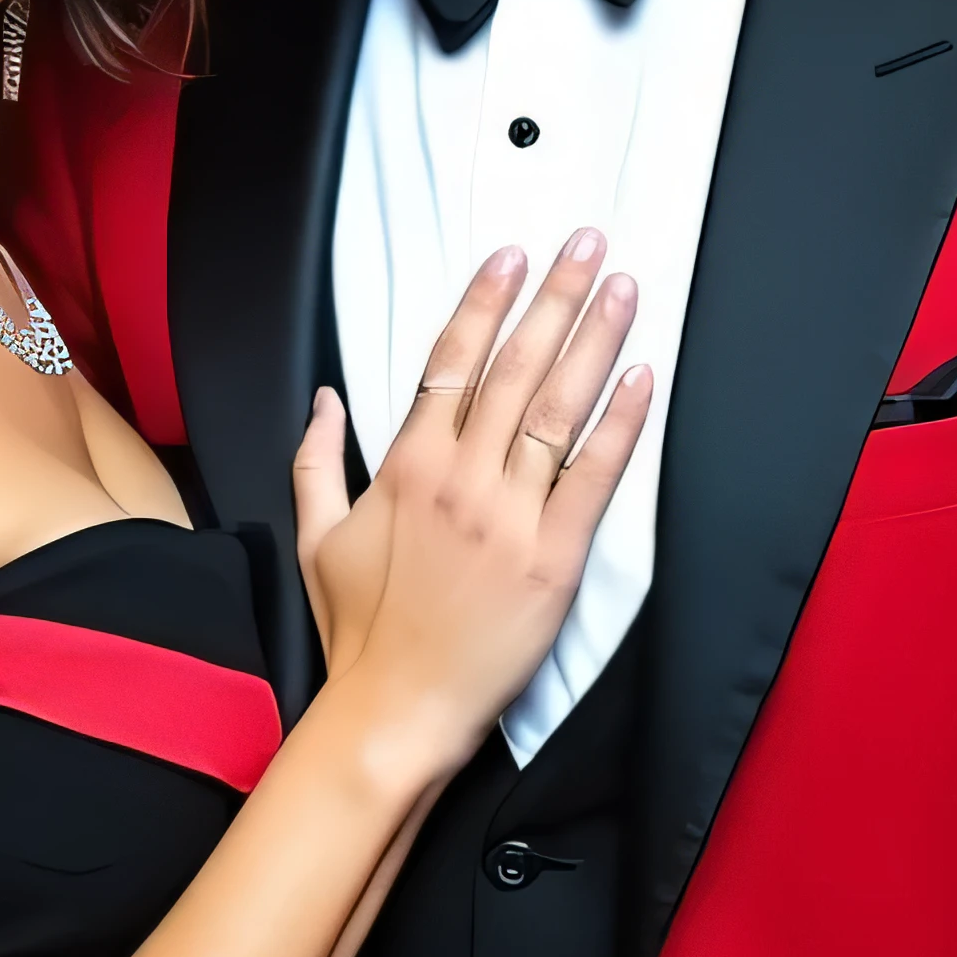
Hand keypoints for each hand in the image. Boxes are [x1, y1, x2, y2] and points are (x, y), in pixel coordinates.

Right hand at [290, 237, 648, 772]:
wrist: (394, 710)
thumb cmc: (359, 633)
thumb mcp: (317, 537)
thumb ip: (317, 459)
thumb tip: (324, 400)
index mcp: (407, 466)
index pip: (451, 359)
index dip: (485, 300)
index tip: (513, 257)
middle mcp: (460, 479)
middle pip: (514, 366)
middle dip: (555, 296)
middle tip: (587, 245)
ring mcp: (509, 517)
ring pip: (556, 407)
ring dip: (594, 339)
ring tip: (622, 289)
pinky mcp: (553, 559)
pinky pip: (592, 476)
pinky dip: (619, 423)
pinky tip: (640, 378)